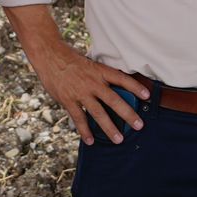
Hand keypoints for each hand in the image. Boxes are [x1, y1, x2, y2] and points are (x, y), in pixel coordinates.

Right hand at [28, 38, 148, 144]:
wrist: (49, 55)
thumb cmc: (70, 60)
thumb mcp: (90, 64)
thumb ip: (100, 77)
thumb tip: (114, 89)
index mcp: (100, 71)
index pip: (121, 78)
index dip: (135, 87)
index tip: (147, 96)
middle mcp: (93, 82)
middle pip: (114, 100)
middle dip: (128, 114)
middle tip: (139, 125)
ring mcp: (80, 92)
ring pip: (98, 113)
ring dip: (109, 128)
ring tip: (118, 139)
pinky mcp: (68, 100)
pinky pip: (79, 118)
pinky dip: (85, 130)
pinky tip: (90, 140)